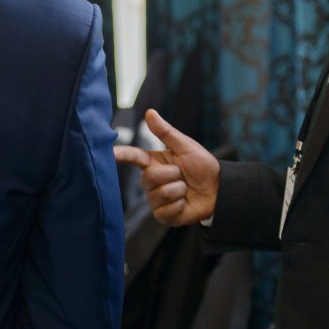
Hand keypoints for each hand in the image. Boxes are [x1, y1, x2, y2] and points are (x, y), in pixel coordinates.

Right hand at [113, 109, 219, 225]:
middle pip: (149, 177)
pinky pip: (165, 210)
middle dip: (171, 174)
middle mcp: (151, 181)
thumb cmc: (201, 165)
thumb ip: (165, 131)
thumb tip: (149, 112)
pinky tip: (184, 203)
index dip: (121, 154)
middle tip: (182, 175)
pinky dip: (179, 205)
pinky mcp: (163, 215)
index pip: (133, 157)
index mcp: (153, 162)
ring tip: (185, 189)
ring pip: (159, 194)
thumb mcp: (185, 146)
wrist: (218, 189)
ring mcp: (156, 199)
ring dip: (178, 190)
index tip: (110, 152)